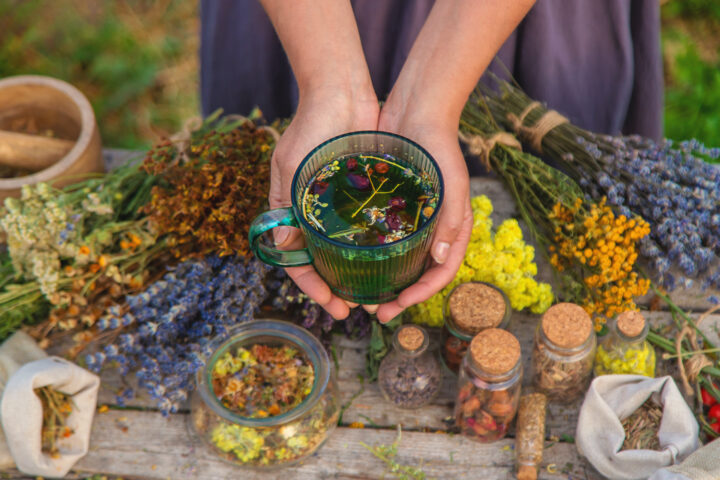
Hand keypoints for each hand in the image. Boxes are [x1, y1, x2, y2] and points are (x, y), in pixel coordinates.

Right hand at [269, 90, 379, 319]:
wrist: (342, 91)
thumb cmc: (311, 126)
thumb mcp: (293, 165)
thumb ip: (287, 203)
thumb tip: (282, 244)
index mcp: (292, 210)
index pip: (298, 260)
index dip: (313, 287)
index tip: (333, 306)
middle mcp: (315, 213)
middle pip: (324, 262)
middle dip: (338, 289)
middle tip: (358, 309)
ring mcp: (340, 206)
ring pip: (347, 251)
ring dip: (358, 274)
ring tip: (377, 294)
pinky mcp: (363, 194)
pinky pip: (368, 228)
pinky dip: (375, 248)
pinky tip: (391, 263)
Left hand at [374, 106, 472, 322]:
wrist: (415, 111)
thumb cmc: (439, 147)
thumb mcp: (452, 184)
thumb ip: (452, 220)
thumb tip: (441, 260)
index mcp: (453, 229)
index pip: (441, 272)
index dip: (422, 294)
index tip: (399, 306)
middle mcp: (433, 229)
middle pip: (418, 274)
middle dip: (400, 297)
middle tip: (376, 313)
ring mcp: (411, 220)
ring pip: (399, 261)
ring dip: (384, 282)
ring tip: (362, 296)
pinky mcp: (391, 207)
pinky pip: (382, 239)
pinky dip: (371, 257)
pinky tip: (351, 264)